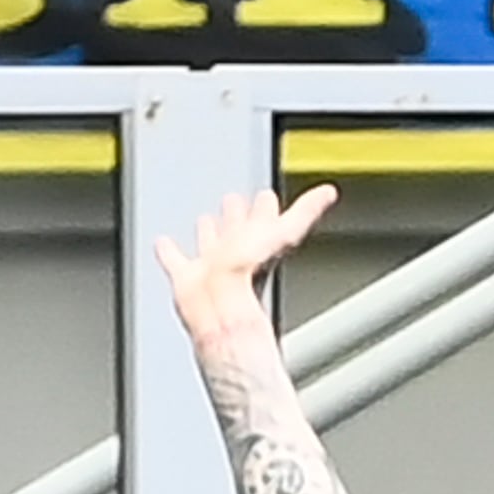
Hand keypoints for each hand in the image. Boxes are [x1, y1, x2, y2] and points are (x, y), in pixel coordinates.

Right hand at [154, 180, 336, 352]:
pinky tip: (164, 245)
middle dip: (236, 217)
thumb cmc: (252, 273)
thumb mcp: (284, 233)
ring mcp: (212, 267)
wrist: (220, 302)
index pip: (265, 224)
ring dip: (210, 234)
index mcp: (259, 245)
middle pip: (238, 233)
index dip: (265, 211)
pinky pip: (176, 262)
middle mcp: (237, 256)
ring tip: (207, 220)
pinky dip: (169, 253)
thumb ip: (305, 213)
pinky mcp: (187, 278)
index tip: (265, 196)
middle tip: (234, 202)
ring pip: (211, 246)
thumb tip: (330, 191)